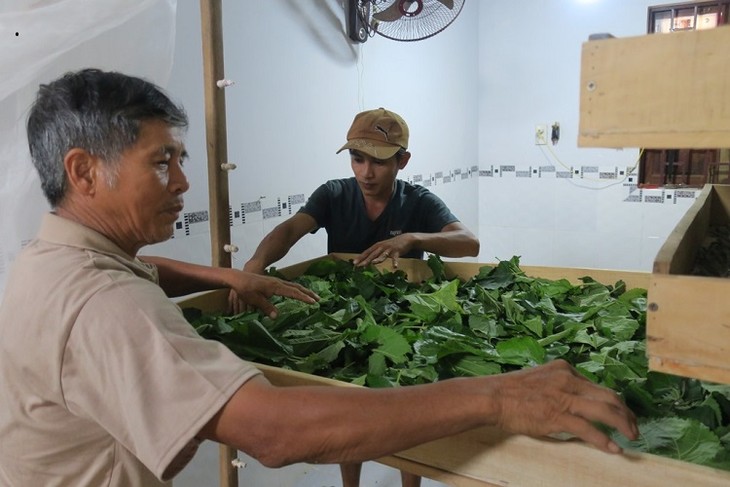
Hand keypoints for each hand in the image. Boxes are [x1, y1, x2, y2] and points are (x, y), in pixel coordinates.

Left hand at [227, 271, 318, 317]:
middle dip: (308, 293)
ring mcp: (275, 281)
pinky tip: (296, 293)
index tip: (314, 303)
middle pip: (296, 287)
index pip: (293, 292)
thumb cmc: (245, 289)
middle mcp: (277, 282)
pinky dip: (296, 289)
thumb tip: (277, 317)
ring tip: (311, 296)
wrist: (237, 278)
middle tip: (318, 299)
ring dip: (303, 291)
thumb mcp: (254, 300)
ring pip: (293, 285)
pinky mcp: (272, 282)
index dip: (304, 298)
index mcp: (275, 286)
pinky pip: (288, 285)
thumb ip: (266, 308)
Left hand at [353, 235, 411, 267]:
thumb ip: (376, 253)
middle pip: (372, 254)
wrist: (406, 239)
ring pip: (382, 255)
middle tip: (359, 266)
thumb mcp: (383, 247)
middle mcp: (382, 247)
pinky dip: (395, 262)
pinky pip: (395, 258)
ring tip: (373, 263)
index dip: (360, 257)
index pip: (367, 252)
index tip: (354, 263)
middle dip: (365, 260)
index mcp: (377, 246)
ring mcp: (389, 249)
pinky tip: (394, 267)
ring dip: (378, 259)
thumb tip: (368, 260)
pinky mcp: (397, 251)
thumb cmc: (392, 245)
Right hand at [492, 360, 637, 453]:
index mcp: (565, 369)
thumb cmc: (511, 390)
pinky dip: (603, 439)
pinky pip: (587, 429)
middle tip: (634, 427)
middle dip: (626, 413)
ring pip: (604, 410)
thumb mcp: (540, 378)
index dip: (614, 402)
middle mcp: (568, 380)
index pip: (598, 386)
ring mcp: (564, 398)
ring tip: (632, 436)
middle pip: (608, 396)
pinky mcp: (557, 416)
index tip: (621, 413)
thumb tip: (575, 399)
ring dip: (622, 425)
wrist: (493, 396)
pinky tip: (613, 448)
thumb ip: (559, 384)